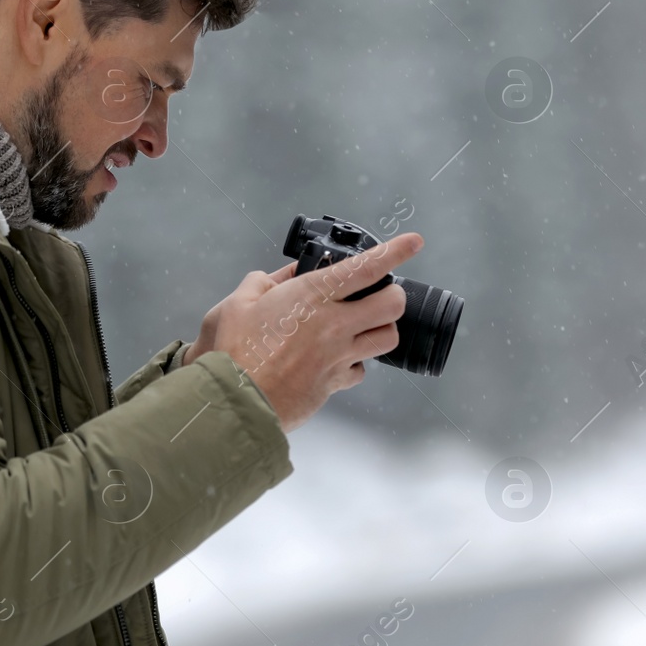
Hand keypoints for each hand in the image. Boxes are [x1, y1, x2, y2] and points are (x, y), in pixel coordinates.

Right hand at [182, 233, 423, 430]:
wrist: (234, 402)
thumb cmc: (231, 352)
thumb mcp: (236, 304)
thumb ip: (262, 284)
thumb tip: (279, 277)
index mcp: (311, 295)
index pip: (367, 268)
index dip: (396, 251)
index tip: (414, 242)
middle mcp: (333, 324)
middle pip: (393, 304)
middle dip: (394, 295)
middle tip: (382, 294)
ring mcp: (338, 355)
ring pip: (387, 338)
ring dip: (381, 329)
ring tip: (364, 326)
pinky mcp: (335, 382)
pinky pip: (361, 369)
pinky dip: (356, 362)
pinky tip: (339, 359)